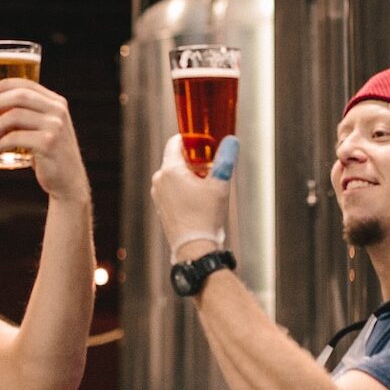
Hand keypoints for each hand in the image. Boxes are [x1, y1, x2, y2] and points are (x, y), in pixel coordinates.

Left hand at [0, 79, 90, 202]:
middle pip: (20, 96)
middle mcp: (58, 111)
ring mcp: (55, 127)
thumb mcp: (45, 129)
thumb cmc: (51, 155)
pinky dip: (0, 144)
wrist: (69, 181)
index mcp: (57, 103)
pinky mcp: (47, 144)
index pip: (27, 84)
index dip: (4, 85)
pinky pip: (14, 138)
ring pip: (14, 116)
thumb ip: (28, 115)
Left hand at [149, 134, 237, 256]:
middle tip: (212, 169)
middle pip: (176, 159)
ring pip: (175, 175)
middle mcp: (159, 180)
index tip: (206, 144)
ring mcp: (158, 194)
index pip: (176, 142)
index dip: (192, 140)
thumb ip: (225, 159)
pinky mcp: (161, 207)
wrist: (194, 248)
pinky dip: (184, 189)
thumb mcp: (220, 184)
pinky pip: (172, 189)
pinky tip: (198, 200)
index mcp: (170, 170)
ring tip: (206, 188)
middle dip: (195, 161)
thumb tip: (231, 141)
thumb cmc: (205, 217)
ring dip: (190, 176)